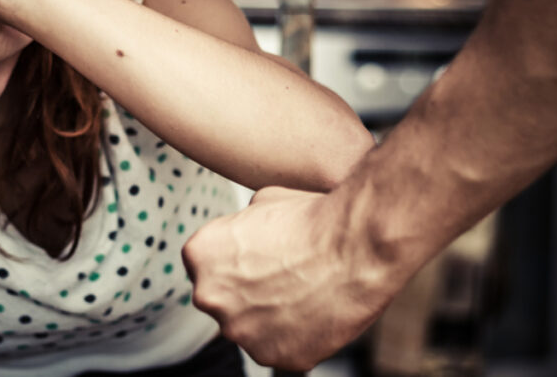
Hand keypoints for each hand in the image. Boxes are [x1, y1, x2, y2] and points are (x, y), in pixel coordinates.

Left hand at [182, 184, 407, 370]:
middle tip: (284, 275)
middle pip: (224, 299)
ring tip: (305, 292)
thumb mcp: (263, 200)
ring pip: (251, 327)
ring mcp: (241, 332)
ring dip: (271, 315)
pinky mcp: (275, 357)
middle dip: (248, 291)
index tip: (260, 257)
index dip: (236, 261)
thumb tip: (245, 232)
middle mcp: (210, 297)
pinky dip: (297, 335)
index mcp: (199, 255)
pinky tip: (316, 311)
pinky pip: (281, 348)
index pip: (207, 265)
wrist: (356, 247)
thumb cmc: (314, 220)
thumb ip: (240, 225)